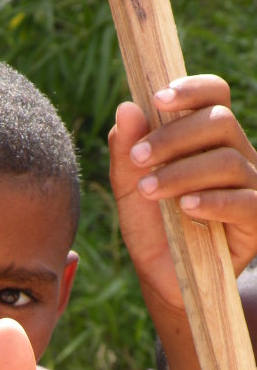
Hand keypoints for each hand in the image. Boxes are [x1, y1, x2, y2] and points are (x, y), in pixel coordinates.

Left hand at [109, 74, 256, 312]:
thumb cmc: (152, 229)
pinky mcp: (255, 222)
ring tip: (149, 190)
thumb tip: (126, 108)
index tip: (158, 99)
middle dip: (174, 137)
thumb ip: (125, 153)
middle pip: (220, 123)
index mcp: (208, 141)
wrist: (162, 279)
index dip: (192, 90)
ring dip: (183, 173)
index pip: (215, 97)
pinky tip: (186, 208)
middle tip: (138, 158)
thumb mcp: (130, 190)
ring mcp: (250, 188)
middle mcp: (236, 157)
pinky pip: (244, 202)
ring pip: (228, 161)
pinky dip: (213, 201)